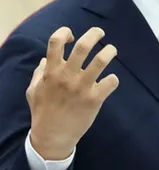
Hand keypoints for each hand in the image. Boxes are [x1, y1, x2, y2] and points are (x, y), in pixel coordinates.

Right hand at [27, 27, 118, 159]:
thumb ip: (39, 74)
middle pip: (83, 46)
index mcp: (51, 72)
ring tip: (111, 50)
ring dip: (109, 51)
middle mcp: (67, 76)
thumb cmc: (43, 112)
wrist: (52, 137)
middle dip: (94, 34)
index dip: (65, 32)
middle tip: (100, 33)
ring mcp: (82, 87)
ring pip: (101, 60)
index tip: (72, 36)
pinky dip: (113, 79)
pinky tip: (110, 82)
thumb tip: (45, 60)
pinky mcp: (94, 99)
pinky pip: (111, 82)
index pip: (55, 42)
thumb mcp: (33, 91)